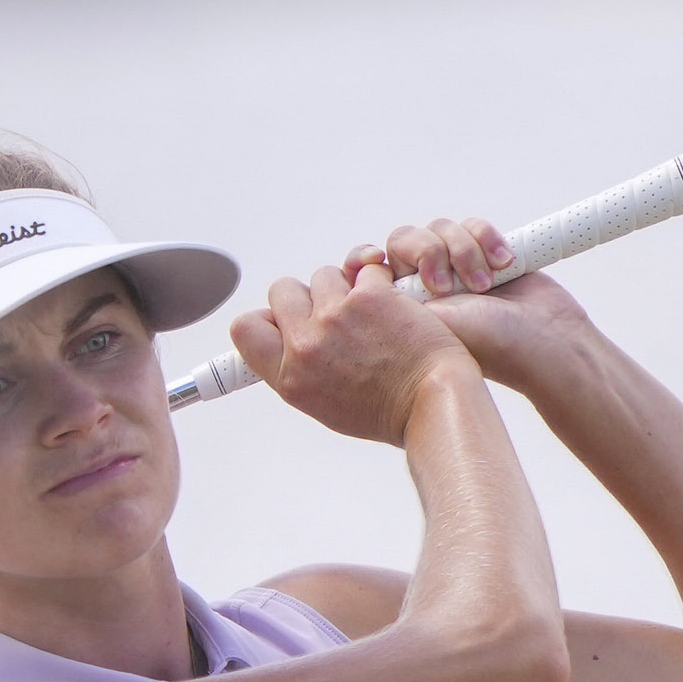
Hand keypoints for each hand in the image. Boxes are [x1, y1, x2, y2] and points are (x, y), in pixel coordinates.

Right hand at [227, 255, 480, 445]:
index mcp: (291, 378)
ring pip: (325, 275)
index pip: (246, 328)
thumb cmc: (393, 411)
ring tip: (374, 315)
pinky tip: (397, 306)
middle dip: (309, 296)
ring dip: (348, 287)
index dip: (267, 318)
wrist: (436, 405)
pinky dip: (382, 282)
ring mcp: (336, 318)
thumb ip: (302, 372)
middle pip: (282, 290)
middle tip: (338, 314)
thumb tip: (285, 344)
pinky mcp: (370, 297)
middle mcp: (306, 347)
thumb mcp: (328, 405)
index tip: (284, 321)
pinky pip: (365, 270)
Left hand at [348, 216, 594, 387]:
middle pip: (404, 239)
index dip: (365, 259)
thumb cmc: (488, 346)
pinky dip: (488, 239)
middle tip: (445, 285)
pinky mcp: (486, 253)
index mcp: (403, 306)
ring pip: (440, 229)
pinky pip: (473, 226)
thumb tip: (358, 276)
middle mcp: (426, 285)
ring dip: (463, 250)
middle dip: (426, 252)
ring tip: (484, 284)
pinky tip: (504, 265)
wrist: (544, 340)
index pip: (369, 268)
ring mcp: (457, 268)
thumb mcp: (424, 327)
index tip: (371, 262)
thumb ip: (388, 303)